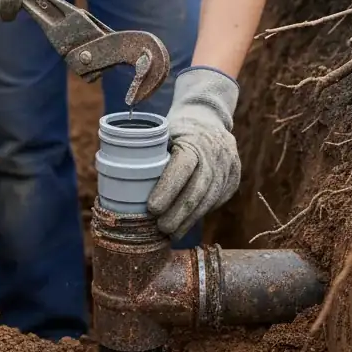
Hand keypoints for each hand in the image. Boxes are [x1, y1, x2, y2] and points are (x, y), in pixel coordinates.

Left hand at [147, 66, 240, 237]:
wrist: (209, 118)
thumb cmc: (177, 129)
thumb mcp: (163, 133)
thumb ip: (150, 154)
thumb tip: (117, 180)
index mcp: (194, 140)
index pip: (183, 167)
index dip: (168, 190)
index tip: (152, 208)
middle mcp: (216, 154)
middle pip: (197, 190)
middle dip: (178, 214)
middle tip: (160, 228)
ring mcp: (228, 168)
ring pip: (208, 201)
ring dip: (188, 220)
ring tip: (171, 233)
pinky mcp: (233, 180)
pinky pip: (216, 201)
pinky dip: (199, 214)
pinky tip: (185, 223)